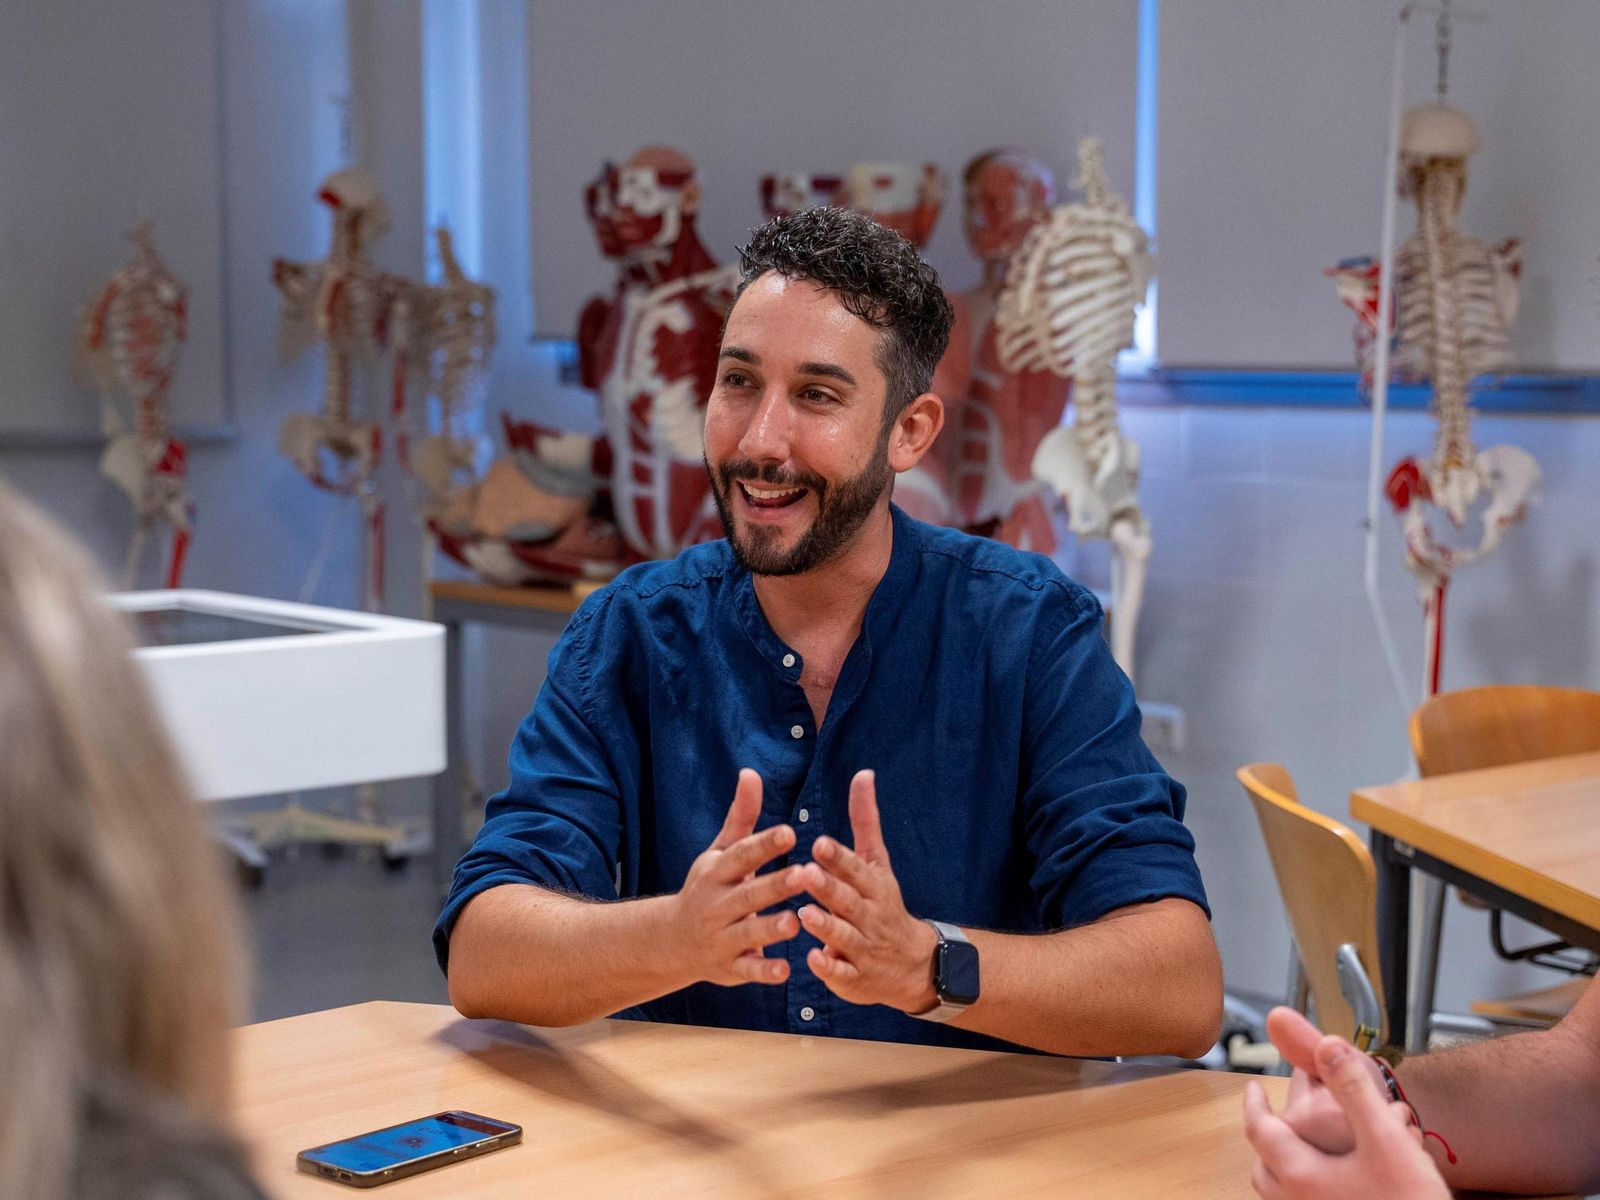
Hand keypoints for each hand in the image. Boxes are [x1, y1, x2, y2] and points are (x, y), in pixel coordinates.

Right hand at [668, 768, 806, 986]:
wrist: (673, 940)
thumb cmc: (709, 886)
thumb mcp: (720, 851)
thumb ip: (741, 817)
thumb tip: (751, 773)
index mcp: (716, 873)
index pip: (741, 856)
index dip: (764, 845)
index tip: (790, 833)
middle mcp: (716, 905)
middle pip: (748, 895)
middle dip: (775, 886)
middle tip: (804, 875)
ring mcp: (721, 938)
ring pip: (748, 934)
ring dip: (770, 929)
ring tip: (796, 921)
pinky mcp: (729, 968)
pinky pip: (748, 971)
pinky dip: (764, 971)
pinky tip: (786, 969)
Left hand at [797, 770, 939, 1012]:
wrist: (914, 964)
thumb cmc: (884, 903)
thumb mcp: (878, 862)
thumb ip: (865, 821)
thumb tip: (862, 774)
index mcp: (874, 886)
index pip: (856, 869)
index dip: (839, 858)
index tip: (819, 842)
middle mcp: (870, 916)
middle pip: (848, 901)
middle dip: (828, 888)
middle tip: (804, 872)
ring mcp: (865, 949)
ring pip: (844, 937)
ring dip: (825, 927)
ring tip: (804, 914)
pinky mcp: (856, 979)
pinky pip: (843, 975)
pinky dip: (830, 968)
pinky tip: (813, 959)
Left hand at [1243, 1034, 1448, 1199]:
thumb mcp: (1386, 1139)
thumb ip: (1353, 1090)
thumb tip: (1326, 1045)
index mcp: (1300, 1175)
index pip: (1260, 1131)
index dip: (1254, 1105)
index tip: (1252, 1088)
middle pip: (1265, 1167)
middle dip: (1268, 1139)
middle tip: (1277, 1119)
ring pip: (1283, 1193)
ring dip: (1286, 1167)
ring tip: (1306, 1150)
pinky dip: (1308, 1188)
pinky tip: (1340, 1182)